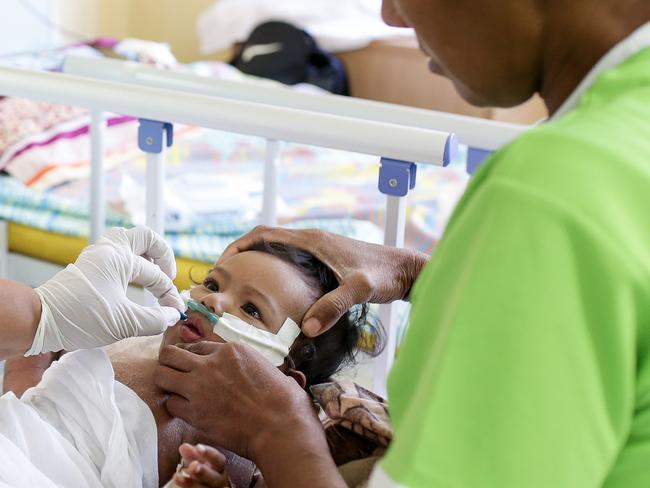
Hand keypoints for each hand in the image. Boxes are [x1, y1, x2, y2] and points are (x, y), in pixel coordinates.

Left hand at [26, 226, 183, 354]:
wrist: (40, 320)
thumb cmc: (81, 318)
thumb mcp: (125, 323)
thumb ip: (155, 320)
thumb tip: (172, 316)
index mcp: (120, 259)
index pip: (156, 275)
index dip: (169, 295)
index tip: (176, 312)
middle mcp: (109, 250)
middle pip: (146, 237)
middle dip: (163, 255)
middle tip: (167, 276)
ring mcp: (96, 256)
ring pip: (127, 240)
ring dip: (144, 254)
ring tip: (151, 274)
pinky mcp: (87, 266)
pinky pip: (115, 252)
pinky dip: (129, 262)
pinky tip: (131, 280)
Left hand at [155, 342, 344, 487]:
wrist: (279, 425)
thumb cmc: (280, 398)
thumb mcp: (261, 364)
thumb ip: (240, 361)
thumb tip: (235, 366)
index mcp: (230, 350)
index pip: (196, 346)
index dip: (192, 357)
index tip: (192, 366)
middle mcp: (210, 363)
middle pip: (170, 354)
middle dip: (168, 363)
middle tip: (174, 373)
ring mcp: (199, 387)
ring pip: (161, 375)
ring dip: (166, 383)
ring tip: (175, 391)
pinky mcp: (194, 411)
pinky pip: (170, 404)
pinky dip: (175, 407)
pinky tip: (187, 410)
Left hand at [172, 443, 227, 487]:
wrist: (200, 483)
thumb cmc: (199, 468)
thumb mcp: (197, 459)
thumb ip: (192, 453)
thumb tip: (184, 447)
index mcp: (220, 467)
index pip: (218, 459)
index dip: (209, 453)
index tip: (198, 447)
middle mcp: (219, 481)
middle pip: (214, 478)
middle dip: (203, 472)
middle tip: (192, 465)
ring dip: (190, 483)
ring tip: (176, 476)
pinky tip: (177, 481)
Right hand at [216, 226, 428, 335]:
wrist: (406, 270)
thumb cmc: (385, 274)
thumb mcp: (359, 289)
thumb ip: (334, 306)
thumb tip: (306, 329)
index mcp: (312, 241)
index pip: (265, 234)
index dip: (239, 245)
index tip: (222, 263)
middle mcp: (312, 241)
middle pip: (265, 241)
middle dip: (241, 255)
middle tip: (224, 278)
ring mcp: (318, 250)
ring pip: (277, 251)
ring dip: (257, 262)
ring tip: (241, 285)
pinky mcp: (325, 261)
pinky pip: (290, 261)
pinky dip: (274, 270)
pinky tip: (273, 293)